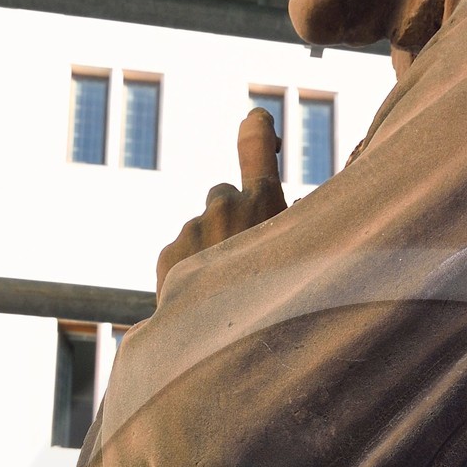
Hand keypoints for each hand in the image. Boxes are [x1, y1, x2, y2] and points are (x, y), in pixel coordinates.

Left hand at [156, 109, 286, 290]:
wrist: (223, 346)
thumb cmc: (277, 305)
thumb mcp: (297, 256)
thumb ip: (292, 224)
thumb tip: (297, 206)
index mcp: (265, 203)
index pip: (257, 143)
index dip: (258, 129)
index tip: (257, 121)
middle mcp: (225, 206)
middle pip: (223, 196)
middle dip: (230, 217)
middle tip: (243, 257)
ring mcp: (193, 228)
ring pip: (202, 230)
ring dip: (209, 251)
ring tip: (225, 294)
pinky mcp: (169, 252)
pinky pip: (183, 253)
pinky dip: (190, 271)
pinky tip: (203, 302)